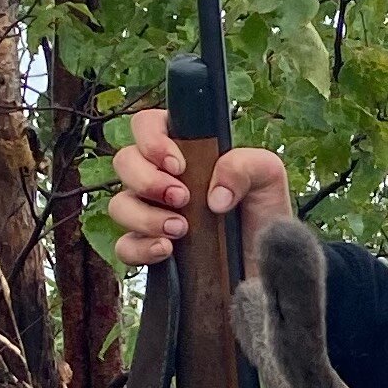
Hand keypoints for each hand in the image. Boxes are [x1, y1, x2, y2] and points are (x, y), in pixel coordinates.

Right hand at [107, 112, 292, 269]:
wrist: (268, 262)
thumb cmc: (264, 213)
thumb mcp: (268, 177)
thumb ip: (245, 166)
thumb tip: (214, 195)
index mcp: (184, 150)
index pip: (147, 125)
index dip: (151, 140)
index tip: (178, 165)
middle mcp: (161, 178)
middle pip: (124, 161)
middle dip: (147, 180)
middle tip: (182, 198)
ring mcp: (152, 213)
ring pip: (119, 204)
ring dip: (144, 216)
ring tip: (181, 229)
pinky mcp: (150, 248)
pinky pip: (124, 247)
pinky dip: (141, 248)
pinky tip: (167, 250)